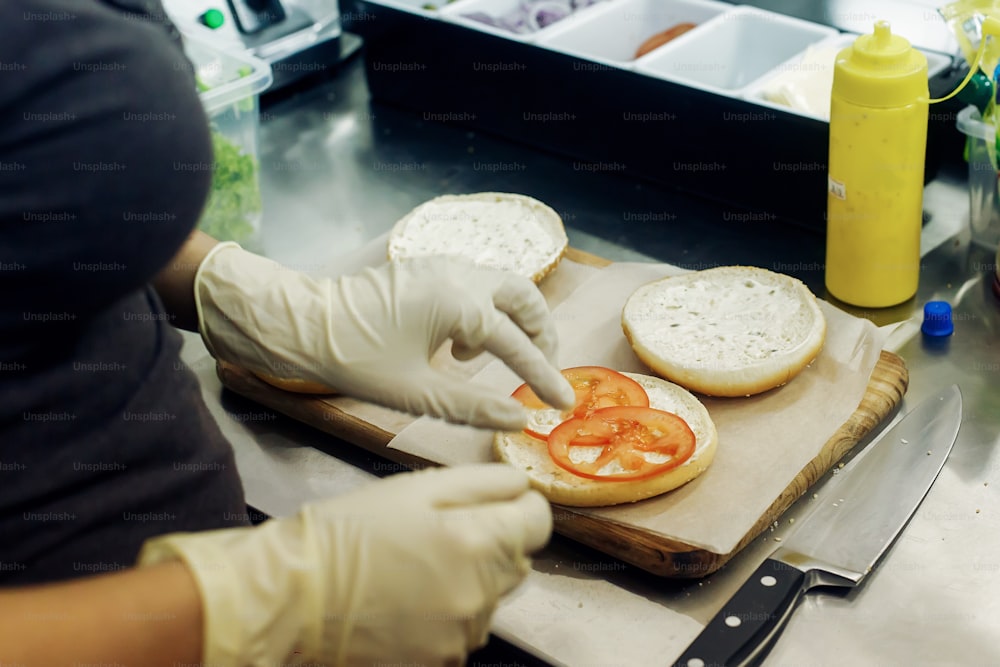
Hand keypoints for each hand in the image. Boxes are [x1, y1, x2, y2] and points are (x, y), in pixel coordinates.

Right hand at [138, 464, 551, 666]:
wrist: (294, 596)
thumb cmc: (349, 532)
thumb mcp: (416, 487)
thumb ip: (483, 483)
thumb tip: (522, 484)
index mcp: (476, 543)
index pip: (539, 521)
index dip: (518, 505)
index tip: (493, 503)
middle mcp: (479, 595)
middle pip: (518, 560)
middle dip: (492, 541)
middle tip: (439, 531)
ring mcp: (461, 634)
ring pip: (492, 595)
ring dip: (471, 578)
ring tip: (415, 564)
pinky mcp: (441, 660)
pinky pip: (465, 626)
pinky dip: (448, 609)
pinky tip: (408, 596)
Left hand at [194, 243, 574, 429]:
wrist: (301, 322)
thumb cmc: (355, 359)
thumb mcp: (415, 394)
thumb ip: (472, 407)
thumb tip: (519, 420)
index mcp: (460, 304)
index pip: (518, 345)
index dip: (544, 376)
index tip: (563, 403)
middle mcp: (459, 275)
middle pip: (524, 297)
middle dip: (539, 333)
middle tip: (539, 369)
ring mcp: (442, 265)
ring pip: (500, 285)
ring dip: (510, 319)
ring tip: (487, 360)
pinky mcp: (426, 267)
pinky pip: (474, 282)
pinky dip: (483, 309)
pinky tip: (456, 344)